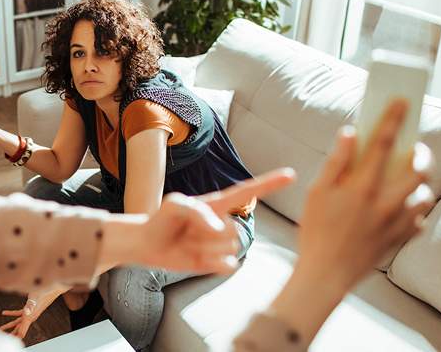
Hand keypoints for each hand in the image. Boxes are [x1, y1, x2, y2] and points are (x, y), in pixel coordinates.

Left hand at [0, 292, 49, 338]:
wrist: (51, 289)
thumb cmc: (43, 293)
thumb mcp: (35, 298)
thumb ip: (30, 305)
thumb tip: (26, 312)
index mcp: (30, 317)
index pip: (22, 330)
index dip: (16, 336)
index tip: (9, 340)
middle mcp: (30, 317)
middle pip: (18, 328)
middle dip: (10, 334)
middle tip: (2, 337)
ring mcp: (29, 313)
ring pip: (17, 322)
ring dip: (9, 326)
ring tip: (1, 329)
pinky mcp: (28, 308)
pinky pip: (18, 313)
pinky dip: (11, 313)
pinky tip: (4, 312)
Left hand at [129, 168, 296, 273]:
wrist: (148, 243)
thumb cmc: (161, 219)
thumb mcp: (174, 204)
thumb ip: (196, 210)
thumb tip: (219, 228)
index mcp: (217, 204)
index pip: (248, 192)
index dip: (270, 183)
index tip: (292, 175)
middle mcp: (224, 223)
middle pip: (232, 230)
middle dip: (207, 233)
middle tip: (186, 231)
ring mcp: (221, 243)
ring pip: (229, 248)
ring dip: (205, 248)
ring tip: (188, 242)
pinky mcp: (216, 262)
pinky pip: (227, 265)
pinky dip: (212, 264)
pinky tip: (196, 258)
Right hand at [267, 99, 435, 344]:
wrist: (327, 273)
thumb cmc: (316, 232)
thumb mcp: (316, 193)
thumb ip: (335, 162)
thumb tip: (349, 135)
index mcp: (362, 187)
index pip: (382, 143)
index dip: (392, 119)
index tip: (401, 102)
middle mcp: (386, 202)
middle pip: (417, 168)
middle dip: (420, 152)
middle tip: (413, 146)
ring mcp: (397, 222)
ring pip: (424, 195)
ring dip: (419, 183)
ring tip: (406, 180)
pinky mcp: (401, 239)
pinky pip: (419, 219)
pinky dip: (414, 210)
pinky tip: (400, 208)